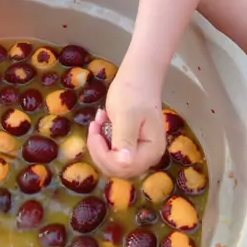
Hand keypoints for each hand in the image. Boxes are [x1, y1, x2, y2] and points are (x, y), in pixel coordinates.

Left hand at [87, 55, 165, 178]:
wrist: (139, 77)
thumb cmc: (134, 92)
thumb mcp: (126, 114)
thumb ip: (125, 140)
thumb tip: (125, 164)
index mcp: (151, 151)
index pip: (123, 166)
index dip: (103, 154)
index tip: (95, 129)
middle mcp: (148, 157)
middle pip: (116, 169)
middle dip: (100, 149)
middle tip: (95, 124)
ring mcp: (139, 153)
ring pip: (112, 163)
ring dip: (100, 144)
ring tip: (99, 120)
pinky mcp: (131, 147)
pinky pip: (113, 153)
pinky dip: (103, 140)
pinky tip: (103, 121)